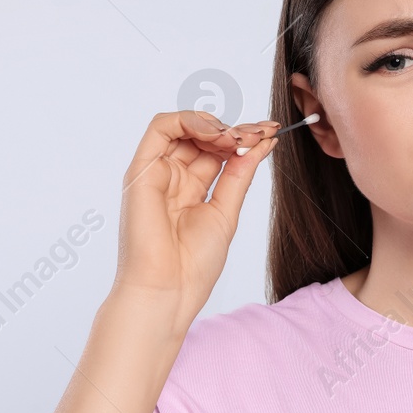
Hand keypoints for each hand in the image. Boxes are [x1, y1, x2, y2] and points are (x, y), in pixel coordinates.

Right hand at [109, 110, 280, 332]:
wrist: (168, 290)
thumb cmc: (193, 264)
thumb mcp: (227, 211)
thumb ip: (240, 174)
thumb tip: (262, 143)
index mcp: (191, 189)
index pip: (218, 150)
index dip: (244, 138)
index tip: (271, 134)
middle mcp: (172, 177)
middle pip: (203, 136)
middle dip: (236, 129)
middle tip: (261, 133)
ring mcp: (156, 172)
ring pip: (183, 126)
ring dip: (216, 125)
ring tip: (239, 138)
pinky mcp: (141, 170)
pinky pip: (160, 128)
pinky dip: (191, 121)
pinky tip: (217, 135)